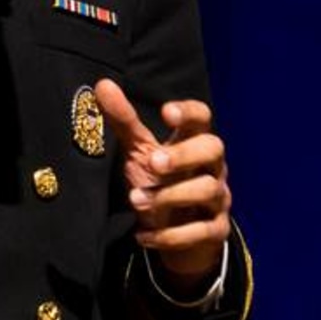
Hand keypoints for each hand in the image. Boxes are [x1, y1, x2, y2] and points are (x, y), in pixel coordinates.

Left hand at [94, 77, 231, 294]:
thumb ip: (124, 120)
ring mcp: (218, 199)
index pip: (202, 117)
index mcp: (193, 141)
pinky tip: (143, 235)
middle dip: (184, 154)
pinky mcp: (215, 231)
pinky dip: (170, 235)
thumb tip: (102, 84)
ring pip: (208, 190)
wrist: (177, 233)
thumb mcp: (139, 151)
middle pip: (214, 148)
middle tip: (153, 162)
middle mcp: (212, 167)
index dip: (189, 112)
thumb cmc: (157, 181)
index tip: (166, 111)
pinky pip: (201, 232)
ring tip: (136, 200)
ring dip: (169, 196)